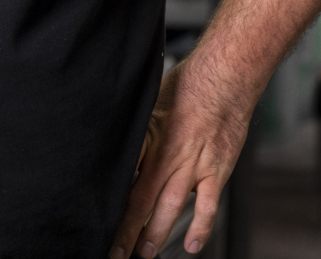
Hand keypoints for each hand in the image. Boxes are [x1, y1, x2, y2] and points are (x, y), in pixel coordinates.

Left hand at [110, 62, 252, 257]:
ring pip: (169, 207)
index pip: (121, 178)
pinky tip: (192, 245)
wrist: (224, 78)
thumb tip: (116, 147)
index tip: (95, 219)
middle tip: (114, 252)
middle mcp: (167, 157)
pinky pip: (208, 205)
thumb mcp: (149, 106)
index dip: (107, 202)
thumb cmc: (188, 88)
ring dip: (154, 233)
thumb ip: (138, 133)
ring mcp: (192, 166)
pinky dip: (200, 227)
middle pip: (140, 200)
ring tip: (143, 253)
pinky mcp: (216, 171)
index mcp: (147, 140)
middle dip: (125, 230)